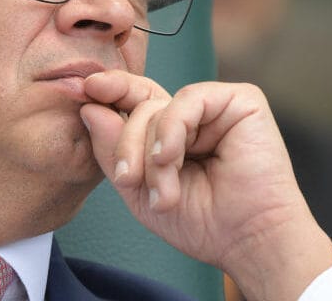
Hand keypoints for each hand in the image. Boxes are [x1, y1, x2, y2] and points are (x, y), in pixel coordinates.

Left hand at [80, 71, 331, 300]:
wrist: (248, 240)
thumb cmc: (204, 222)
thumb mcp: (139, 190)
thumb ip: (112, 150)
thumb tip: (89, 107)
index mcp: (171, 132)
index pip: (134, 102)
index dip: (109, 93)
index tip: (83, 90)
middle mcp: (192, 115)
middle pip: (139, 105)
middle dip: (126, 145)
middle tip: (127, 178)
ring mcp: (216, 106)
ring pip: (158, 105)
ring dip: (152, 154)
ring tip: (164, 192)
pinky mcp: (241, 101)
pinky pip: (189, 99)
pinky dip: (172, 130)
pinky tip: (171, 158)